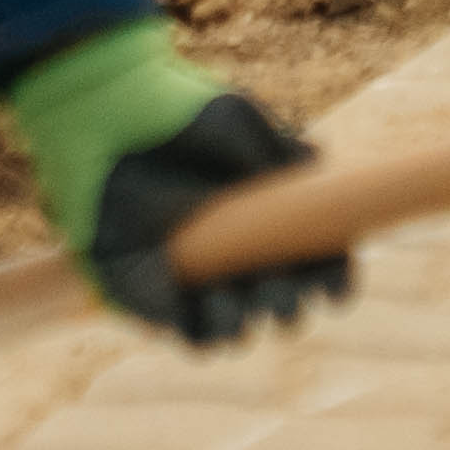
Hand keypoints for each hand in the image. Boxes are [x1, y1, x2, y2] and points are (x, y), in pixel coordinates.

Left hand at [6, 20, 349, 344]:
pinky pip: (194, 336)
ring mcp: (195, 279)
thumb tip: (320, 174)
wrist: (113, 115)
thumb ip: (285, 153)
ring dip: (255, 316)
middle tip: (286, 287)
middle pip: (283, 301)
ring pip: (241, 326)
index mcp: (263, 217)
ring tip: (249, 293)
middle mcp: (234, 253)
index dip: (333, 277)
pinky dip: (214, 330)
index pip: (313, 261)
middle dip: (293, 303)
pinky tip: (216, 301)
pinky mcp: (153, 298)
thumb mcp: (242, 124)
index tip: (336, 286)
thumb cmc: (176, 113)